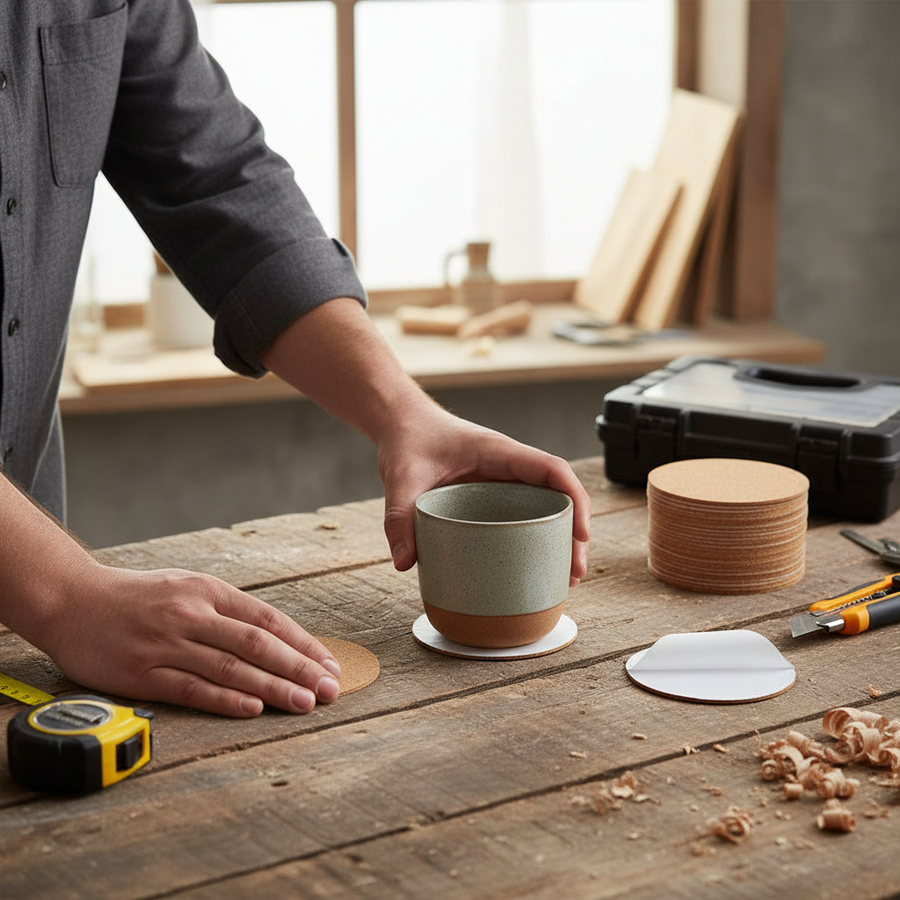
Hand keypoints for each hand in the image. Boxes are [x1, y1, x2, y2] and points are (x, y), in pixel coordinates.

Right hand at [39, 560, 342, 717]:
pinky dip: (225, 700)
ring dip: (272, 688)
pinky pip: (192, 688)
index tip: (328, 663)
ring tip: (304, 703)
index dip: (302, 643)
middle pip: (257, 644)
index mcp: (208, 590)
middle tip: (330, 688)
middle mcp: (192, 614)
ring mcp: (167, 644)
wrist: (72, 600)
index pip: (268, 619)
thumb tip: (276, 639)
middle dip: (299, 668)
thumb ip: (226, 611)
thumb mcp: (187, 586)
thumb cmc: (137, 596)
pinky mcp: (142, 673)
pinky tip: (253, 709)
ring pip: (231, 668)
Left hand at [376, 401, 591, 584]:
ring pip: (546, 506)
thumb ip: (399, 518)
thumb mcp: (400, 478)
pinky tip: (535, 565)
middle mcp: (509, 465)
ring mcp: (503, 480)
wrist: (400, 423)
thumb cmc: (408, 438)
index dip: (575, 499)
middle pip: (559, 495)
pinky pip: (523, 513)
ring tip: (565, 578)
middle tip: (575, 572)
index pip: (552, 469)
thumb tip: (405, 564)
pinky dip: (536, 537)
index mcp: (499, 452)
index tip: (581, 534)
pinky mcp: (491, 494)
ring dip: (560, 538)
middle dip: (574, 532)